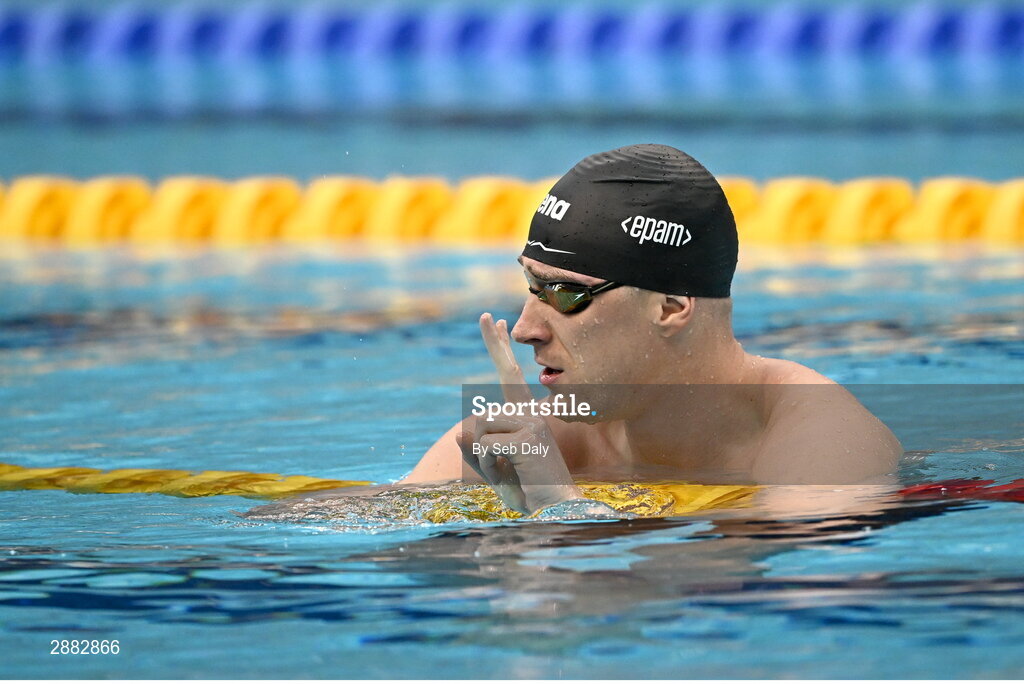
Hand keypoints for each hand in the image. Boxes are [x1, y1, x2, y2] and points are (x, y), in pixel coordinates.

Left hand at [457, 313, 583, 514]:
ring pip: (481, 427)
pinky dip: (488, 466)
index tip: (493, 319)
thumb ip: (476, 450)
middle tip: (486, 314)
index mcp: (526, 415)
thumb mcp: (494, 466)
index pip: (510, 373)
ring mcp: (532, 423)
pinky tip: (511, 475)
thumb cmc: (527, 489)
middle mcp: (531, 413)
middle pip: (499, 383)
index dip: (499, 347)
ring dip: (483, 457)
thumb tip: (459, 432)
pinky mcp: (528, 438)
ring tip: (506, 472)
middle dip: (493, 352)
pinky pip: (486, 446)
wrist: (555, 508)